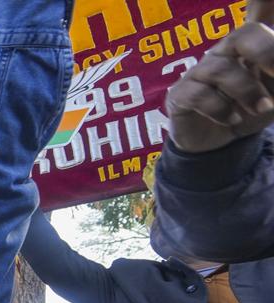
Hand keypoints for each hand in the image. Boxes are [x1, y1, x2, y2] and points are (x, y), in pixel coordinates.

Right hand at [166, 0, 273, 152]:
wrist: (219, 143)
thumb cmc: (249, 109)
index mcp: (252, 46)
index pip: (258, 9)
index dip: (262, 0)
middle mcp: (225, 52)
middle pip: (243, 35)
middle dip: (266, 53)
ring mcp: (201, 72)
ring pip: (222, 70)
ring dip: (247, 92)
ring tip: (260, 109)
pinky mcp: (181, 94)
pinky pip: (199, 95)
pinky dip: (221, 109)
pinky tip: (232, 120)